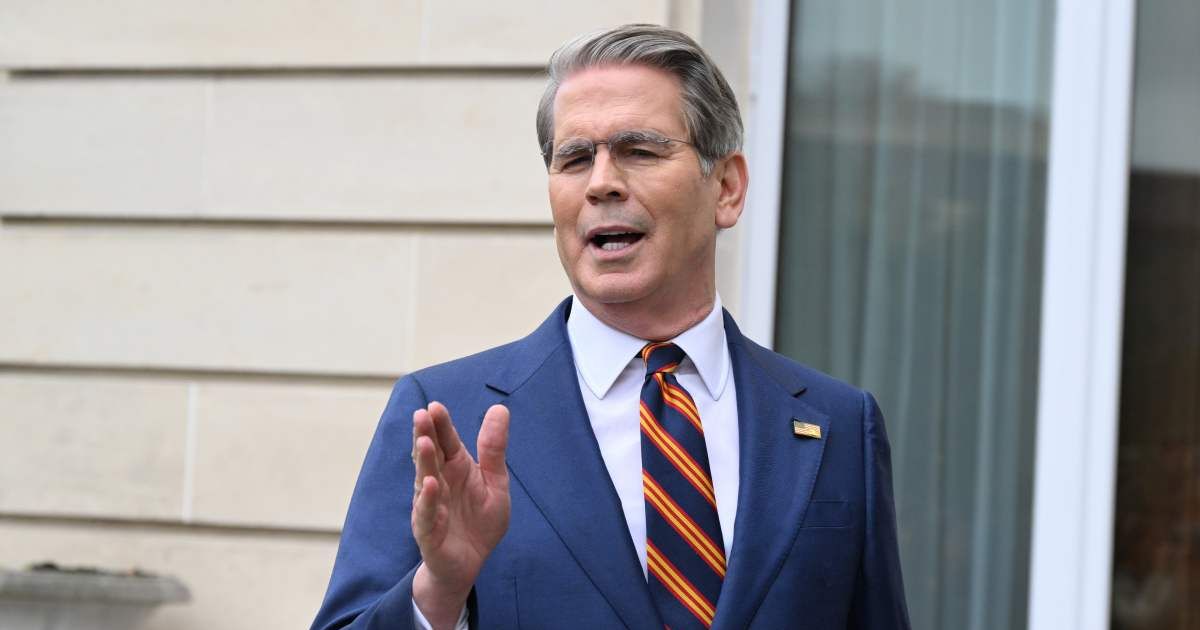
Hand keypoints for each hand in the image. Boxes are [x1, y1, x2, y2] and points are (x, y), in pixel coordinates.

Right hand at [411, 402, 509, 628]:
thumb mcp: (495, 482)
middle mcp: (439, 482)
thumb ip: (494, 449)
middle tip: (421, 415)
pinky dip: (427, 499)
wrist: (471, 562)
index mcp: (456, 468)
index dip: (441, 425)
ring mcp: (430, 505)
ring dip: (423, 461)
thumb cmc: (479, 520)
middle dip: (425, 435)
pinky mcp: (428, 530)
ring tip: (423, 442)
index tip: (435, 406)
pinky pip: (426, 513)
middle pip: (430, 455)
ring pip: (424, 479)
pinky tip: (430, 484)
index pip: (447, 441)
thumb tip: (500, 408)